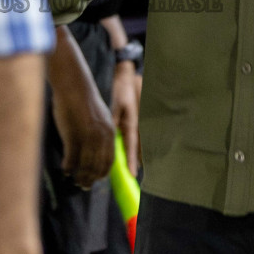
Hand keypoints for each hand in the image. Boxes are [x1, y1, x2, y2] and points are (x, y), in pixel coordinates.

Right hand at [47, 29, 114, 188]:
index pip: (109, 160)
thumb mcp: (99, 116)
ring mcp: (87, 136)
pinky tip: (65, 170)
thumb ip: (101, 133)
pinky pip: (71, 158)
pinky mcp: (73, 135)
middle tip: (83, 186)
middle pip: (97, 166)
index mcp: (110, 132)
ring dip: (79, 176)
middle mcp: (102, 136)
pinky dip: (68, 167)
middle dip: (91, 178)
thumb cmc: (82, 99)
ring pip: (85, 165)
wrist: (73, 84)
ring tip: (74, 180)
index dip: (102, 173)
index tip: (96, 179)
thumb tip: (97, 149)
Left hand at [110, 61, 140, 176]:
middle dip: (136, 162)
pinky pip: (141, 137)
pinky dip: (138, 146)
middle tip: (132, 176)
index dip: (131, 161)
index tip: (132, 174)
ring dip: (137, 156)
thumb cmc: (123, 90)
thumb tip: (110, 136)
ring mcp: (143, 123)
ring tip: (133, 169)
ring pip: (141, 145)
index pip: (132, 146)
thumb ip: (114, 121)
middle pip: (139, 149)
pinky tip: (135, 153)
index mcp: (132, 122)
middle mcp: (140, 125)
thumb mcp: (116, 105)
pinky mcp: (141, 120)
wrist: (131, 77)